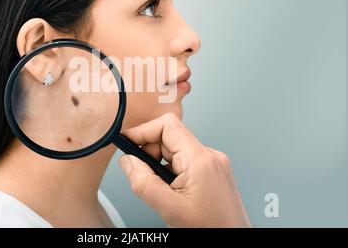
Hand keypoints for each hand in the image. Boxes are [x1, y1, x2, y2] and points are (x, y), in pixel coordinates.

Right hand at [119, 113, 250, 227]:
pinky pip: (184, 162)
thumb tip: (127, 161)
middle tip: (140, 174)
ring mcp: (213, 164)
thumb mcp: (170, 209)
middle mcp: (210, 156)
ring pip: (175, 151)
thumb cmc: (212, 230)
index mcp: (200, 160)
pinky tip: (171, 191)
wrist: (234, 243)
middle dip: (149, 152)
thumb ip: (143, 183)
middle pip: (169, 137)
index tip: (126, 142)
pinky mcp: (213, 173)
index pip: (167, 125)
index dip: (143, 131)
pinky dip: (170, 171)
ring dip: (159, 164)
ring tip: (160, 189)